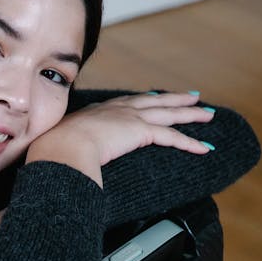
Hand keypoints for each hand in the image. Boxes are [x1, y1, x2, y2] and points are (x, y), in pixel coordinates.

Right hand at [25, 91, 214, 184]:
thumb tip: (58, 164)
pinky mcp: (140, 132)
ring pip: (168, 113)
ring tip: (207, 114)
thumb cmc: (53, 150)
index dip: (143, 100)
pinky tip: (204, 148)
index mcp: (97, 112)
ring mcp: (130, 118)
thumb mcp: (59, 145)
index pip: (125, 102)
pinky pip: (171, 137)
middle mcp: (117, 110)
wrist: (61, 147)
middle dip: (173, 98)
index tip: (153, 96)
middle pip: (153, 101)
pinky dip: (190, 142)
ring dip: (190, 114)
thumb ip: (65, 150)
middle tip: (191, 95)